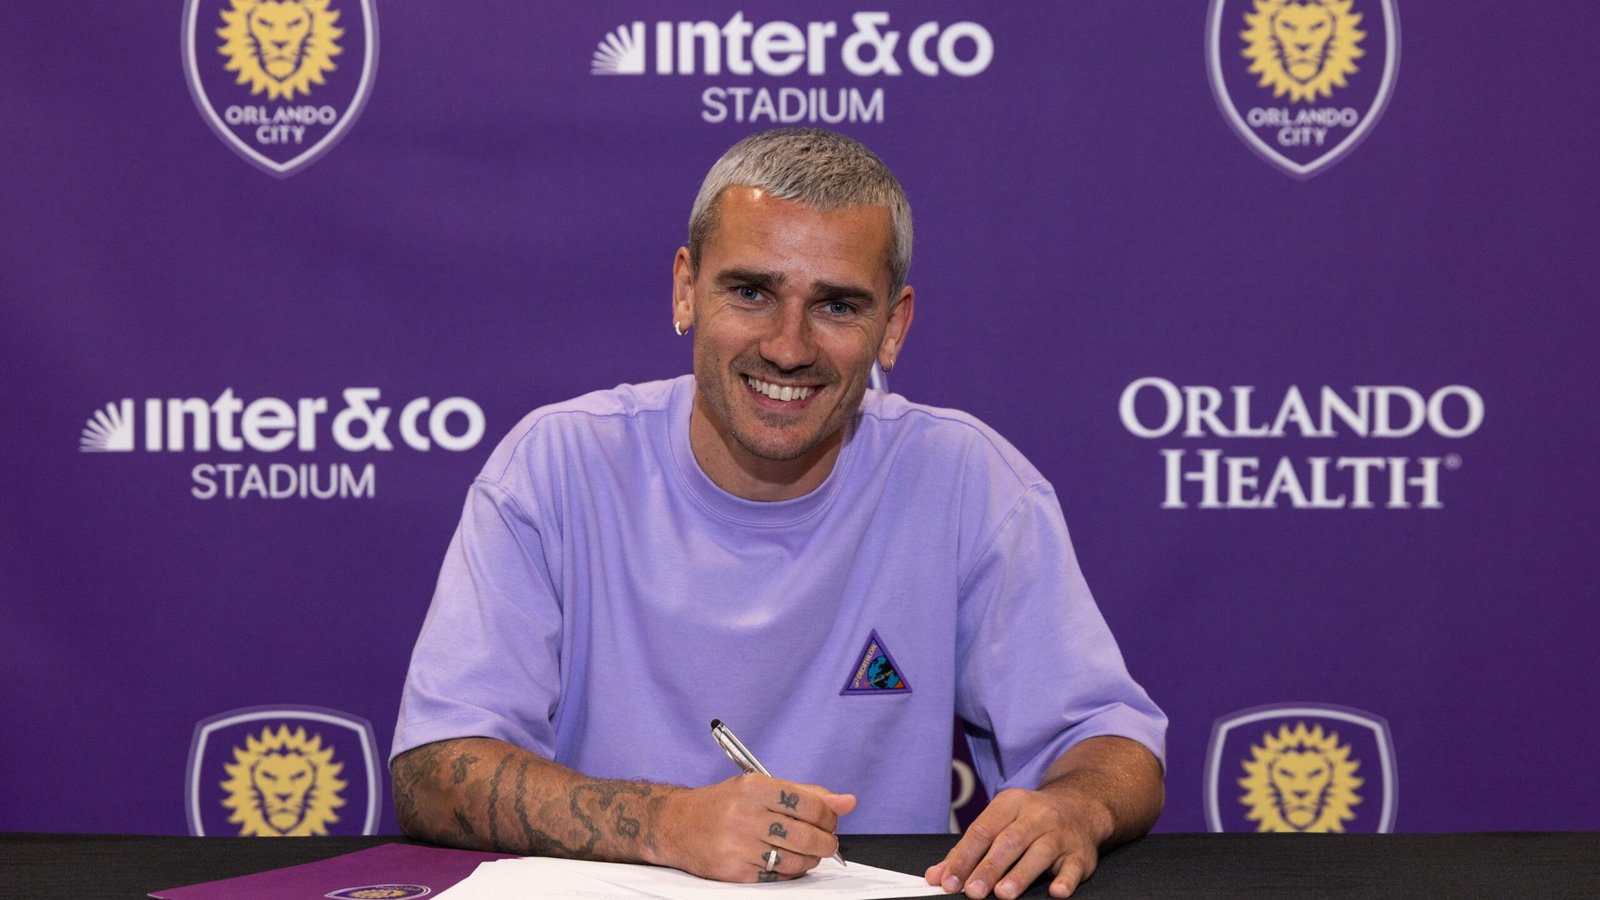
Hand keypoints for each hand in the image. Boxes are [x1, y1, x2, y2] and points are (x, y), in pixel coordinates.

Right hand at [655, 774, 855, 882]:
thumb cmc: (724, 804)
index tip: (829, 821)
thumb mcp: (760, 787)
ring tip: (806, 853)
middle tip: (826, 843)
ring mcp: (739, 844)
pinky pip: (777, 876)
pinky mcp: (734, 870)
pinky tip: (782, 861)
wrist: (676, 824)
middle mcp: (746, 814)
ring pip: (796, 860)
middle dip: (826, 843)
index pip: (811, 805)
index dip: (829, 817)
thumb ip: (806, 794)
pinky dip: (788, 871)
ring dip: (810, 860)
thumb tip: (848, 802)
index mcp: (755, 787)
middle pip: (807, 836)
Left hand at [925, 786, 1110, 898]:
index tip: (949, 881)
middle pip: (1009, 842)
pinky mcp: (1080, 854)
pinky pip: (1073, 867)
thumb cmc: (1029, 820)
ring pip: (1040, 852)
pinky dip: (1065, 880)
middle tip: (973, 892)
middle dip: (989, 868)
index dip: (963, 858)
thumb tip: (937, 876)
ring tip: (1003, 894)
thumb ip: (969, 849)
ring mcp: (1060, 834)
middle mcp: (1036, 816)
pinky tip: (1056, 892)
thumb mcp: (999, 822)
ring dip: (1020, 875)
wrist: (1079, 807)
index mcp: (1010, 804)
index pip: (982, 830)